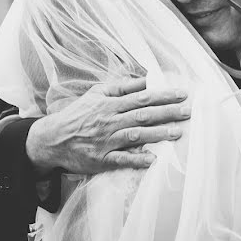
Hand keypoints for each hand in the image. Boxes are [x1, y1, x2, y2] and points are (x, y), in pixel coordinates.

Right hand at [26, 77, 189, 174]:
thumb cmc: (77, 114)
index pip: (141, 98)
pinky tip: (152, 160)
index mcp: (110, 104)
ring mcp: (106, 140)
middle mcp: (110, 121)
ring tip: (177, 133)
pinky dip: (136, 160)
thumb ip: (121, 86)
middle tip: (187, 112)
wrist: (52, 138)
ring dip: (157, 134)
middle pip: (142, 115)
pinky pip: (121, 160)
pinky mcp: (101, 159)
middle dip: (167, 113)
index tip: (182, 94)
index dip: (163, 96)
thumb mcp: (96, 93)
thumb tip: (145, 80)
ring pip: (135, 136)